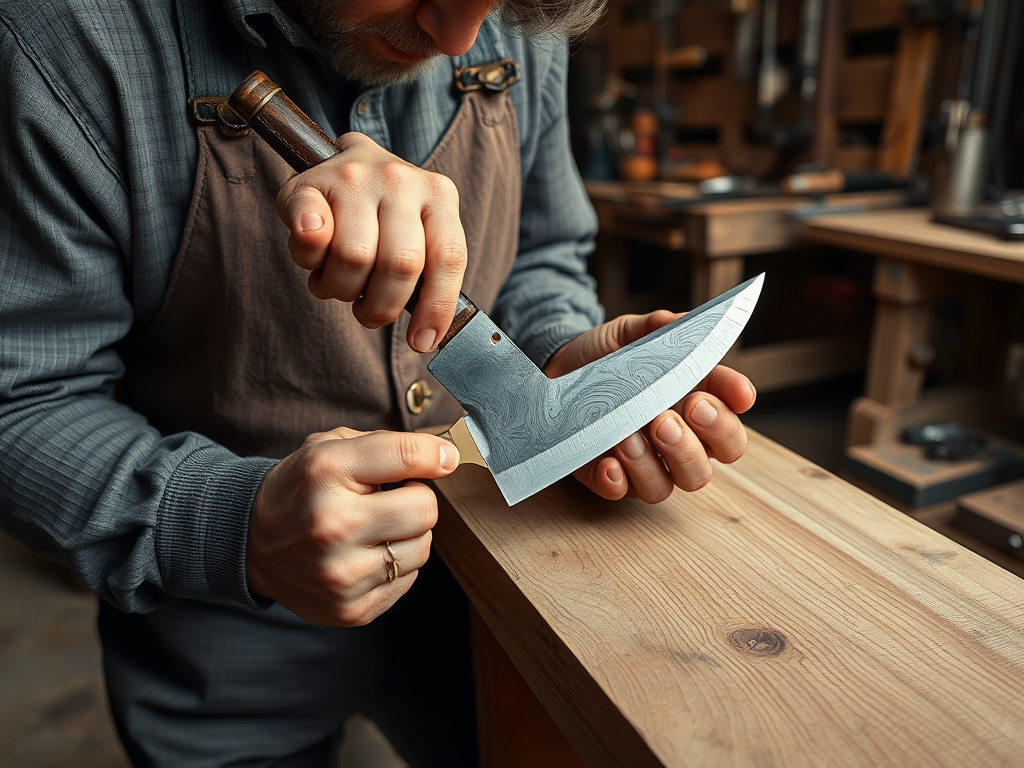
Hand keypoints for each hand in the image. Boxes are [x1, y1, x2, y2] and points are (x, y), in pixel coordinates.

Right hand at [247, 427, 459, 625]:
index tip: (445, 458)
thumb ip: (388, 445)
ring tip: (377, 529)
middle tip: (395, 499)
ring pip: (423, 548)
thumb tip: (446, 457)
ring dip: (408, 535)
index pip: (406, 457)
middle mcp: (333, 524)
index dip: (437, 455)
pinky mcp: (349, 609)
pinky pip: (407, 581)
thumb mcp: (329, 448)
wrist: (250, 543)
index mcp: (326, 472)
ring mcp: (341, 573)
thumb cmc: (302, 489)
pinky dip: (395, 566)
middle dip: (417, 500)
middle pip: (425, 510)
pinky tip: (366, 555)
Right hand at [276, 132, 467, 352]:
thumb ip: (430, 276)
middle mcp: (400, 180)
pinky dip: (309, 258)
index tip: (422, 341)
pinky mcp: (309, 183)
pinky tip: (315, 258)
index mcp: (438, 195)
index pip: (447, 258)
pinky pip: (310, 234)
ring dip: (340, 288)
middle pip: (399, 264)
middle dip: (381, 305)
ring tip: (338, 281)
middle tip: (368, 311)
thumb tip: (427, 338)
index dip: (435, 308)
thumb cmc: (386, 215)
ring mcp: (354, 178)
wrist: (344, 159)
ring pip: (353, 257)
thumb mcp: (422, 235)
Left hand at [544, 311, 755, 502]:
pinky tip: (609, 463)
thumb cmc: (607, 355)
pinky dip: (618, 481)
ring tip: (628, 435)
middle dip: (695, 442)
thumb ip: (662, 327)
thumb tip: (688, 322)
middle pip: (709, 462)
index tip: (736, 393)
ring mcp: (643, 463)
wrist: (558, 366)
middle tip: (669, 417)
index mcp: (693, 403)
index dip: (737, 405)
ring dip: (652, 463)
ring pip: (668, 485)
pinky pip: (620, 493)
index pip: (731, 415)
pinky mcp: (606, 475)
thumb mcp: (633, 333)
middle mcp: (676, 440)